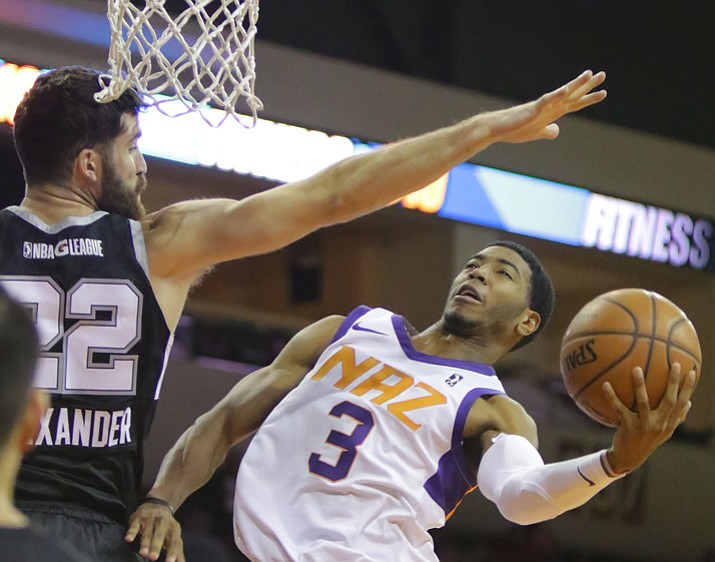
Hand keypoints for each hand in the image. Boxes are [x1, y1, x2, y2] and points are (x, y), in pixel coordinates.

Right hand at [126, 501, 184, 561]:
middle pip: (160, 535)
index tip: (170, 561)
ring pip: (147, 531)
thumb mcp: (173, 537)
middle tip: (153, 558)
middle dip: (156, 546)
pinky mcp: (139, 517)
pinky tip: (128, 539)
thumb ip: (177, 551)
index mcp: (173, 529)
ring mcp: (151, 518)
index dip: (172, 551)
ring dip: (145, 542)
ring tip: (143, 553)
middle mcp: (163, 522)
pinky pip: (135, 525)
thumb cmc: (166, 528)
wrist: (157, 505)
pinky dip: (132, 532)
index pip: (174, 541)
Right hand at [483, 69, 606, 143]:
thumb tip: (557, 130)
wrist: (496, 129)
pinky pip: (547, 101)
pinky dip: (557, 95)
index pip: (573, 104)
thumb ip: (547, 131)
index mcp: (551, 113)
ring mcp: (541, 107)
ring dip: (576, 84)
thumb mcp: (535, 133)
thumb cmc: (513, 130)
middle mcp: (549, 107)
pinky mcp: (532, 109)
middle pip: (572, 95)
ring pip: (562, 94)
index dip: (588, 98)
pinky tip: (566, 90)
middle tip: (602, 75)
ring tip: (590, 74)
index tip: (602, 92)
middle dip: (587, 86)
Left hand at [604, 363, 695, 473]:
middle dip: (672, 382)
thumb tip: (690, 402)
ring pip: (643, 402)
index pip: (682, 403)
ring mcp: (644, 426)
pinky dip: (611, 396)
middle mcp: (660, 424)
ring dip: (640, 385)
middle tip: (673, 364)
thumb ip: (676, 417)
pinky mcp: (628, 427)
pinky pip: (619, 408)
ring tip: (636, 368)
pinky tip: (606, 384)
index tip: (692, 371)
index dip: (688, 388)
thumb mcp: (665, 431)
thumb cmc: (647, 440)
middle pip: (669, 401)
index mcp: (669, 423)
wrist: (629, 458)